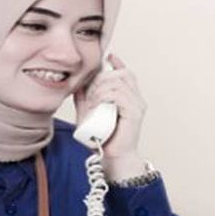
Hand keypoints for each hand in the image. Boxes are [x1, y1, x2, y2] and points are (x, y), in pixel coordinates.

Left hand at [72, 53, 148, 180]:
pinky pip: (119, 95)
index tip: (107, 58)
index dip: (116, 63)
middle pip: (122, 73)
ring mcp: (137, 105)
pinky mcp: (134, 113)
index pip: (126, 73)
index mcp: (129, 97)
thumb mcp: (87, 115)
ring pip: (119, 82)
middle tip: (90, 92)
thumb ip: (83, 99)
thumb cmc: (103, 139)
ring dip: (101, 88)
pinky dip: (105, 97)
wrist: (112, 158)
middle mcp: (136, 99)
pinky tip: (96, 104)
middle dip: (102, 78)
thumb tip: (77, 84)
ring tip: (92, 101)